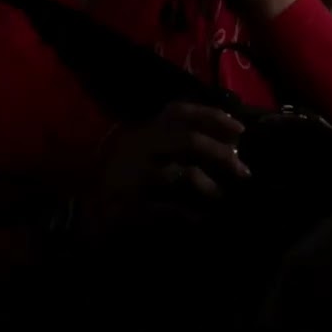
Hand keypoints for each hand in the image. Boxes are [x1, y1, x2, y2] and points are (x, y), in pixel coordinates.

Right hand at [91, 102, 251, 227]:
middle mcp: (138, 146)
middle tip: (243, 170)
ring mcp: (133, 176)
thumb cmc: (124, 179)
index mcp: (143, 130)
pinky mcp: (132, 206)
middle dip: (221, 154)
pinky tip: (201, 219)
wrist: (88, 213)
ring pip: (181, 173)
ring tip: (222, 197)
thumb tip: (225, 142)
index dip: (213, 116)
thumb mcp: (144, 150)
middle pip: (188, 140)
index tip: (240, 130)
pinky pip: (170, 208)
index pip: (180, 111)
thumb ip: (174, 140)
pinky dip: (190, 214)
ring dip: (209, 186)